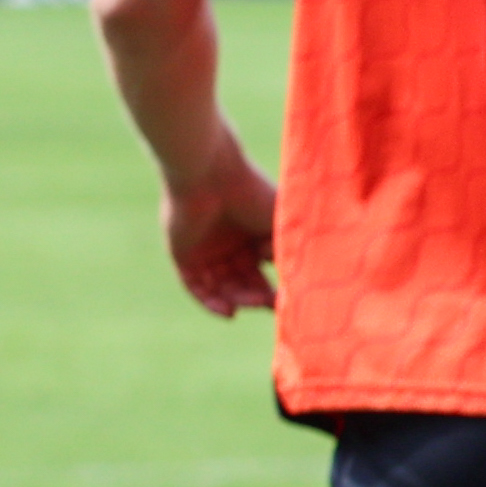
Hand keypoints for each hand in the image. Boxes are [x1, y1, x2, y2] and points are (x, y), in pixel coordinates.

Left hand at [164, 138, 279, 316]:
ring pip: (222, 287)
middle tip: (273, 304)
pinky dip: (211, 302)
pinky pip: (196, 287)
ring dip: (239, 299)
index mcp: (249, 236)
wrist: (210, 174)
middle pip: (243, 283)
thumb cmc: (251, 192)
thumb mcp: (279, 224)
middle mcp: (227, 246)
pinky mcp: (182, 257)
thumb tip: (303, 282)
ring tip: (254, 303)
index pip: (262, 272)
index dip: (275, 286)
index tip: (289, 297)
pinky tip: (229, 312)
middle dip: (258, 296)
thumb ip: (289, 251)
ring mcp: (204, 252)